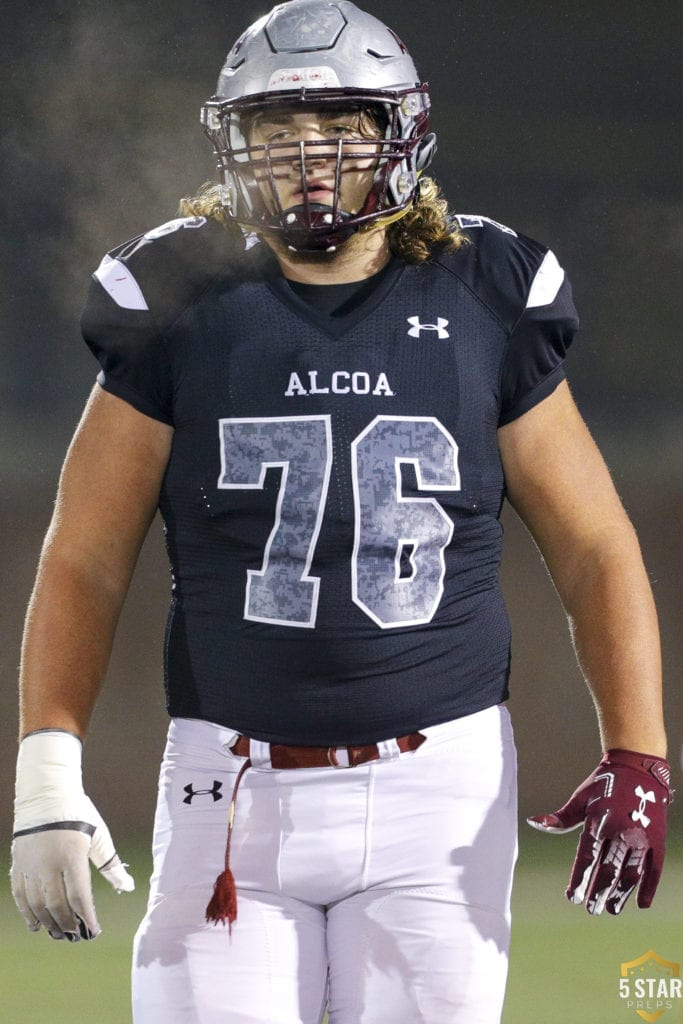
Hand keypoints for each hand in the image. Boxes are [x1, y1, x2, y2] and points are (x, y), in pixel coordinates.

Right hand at [11, 730, 134, 940]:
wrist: (46, 794)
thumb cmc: (78, 813)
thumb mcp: (99, 836)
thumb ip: (111, 864)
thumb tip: (128, 886)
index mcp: (72, 857)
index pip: (79, 896)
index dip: (87, 917)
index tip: (94, 931)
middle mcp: (49, 864)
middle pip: (57, 905)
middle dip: (68, 924)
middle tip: (76, 937)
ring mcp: (31, 866)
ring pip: (37, 904)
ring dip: (49, 923)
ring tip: (59, 934)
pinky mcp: (19, 864)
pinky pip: (21, 895)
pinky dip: (28, 913)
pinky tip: (36, 925)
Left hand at [527, 748, 671, 914]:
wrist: (637, 766)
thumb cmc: (604, 783)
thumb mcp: (580, 798)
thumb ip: (560, 818)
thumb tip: (533, 822)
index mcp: (598, 822)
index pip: (586, 858)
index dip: (579, 879)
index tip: (572, 898)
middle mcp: (620, 832)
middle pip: (607, 870)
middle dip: (598, 892)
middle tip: (591, 910)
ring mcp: (641, 837)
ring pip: (629, 873)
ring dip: (620, 894)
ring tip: (611, 910)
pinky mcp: (657, 838)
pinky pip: (653, 868)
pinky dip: (648, 887)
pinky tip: (642, 904)